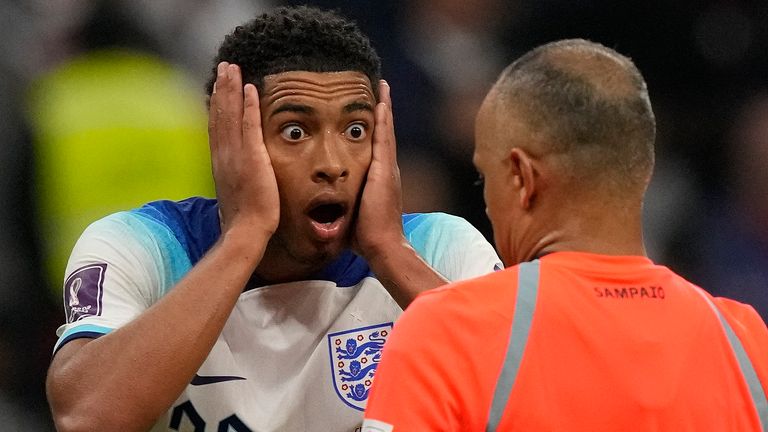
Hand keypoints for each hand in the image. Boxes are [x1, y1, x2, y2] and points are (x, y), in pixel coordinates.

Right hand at [209, 62, 279, 239]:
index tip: (218, 87)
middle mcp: (223, 155)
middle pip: (219, 114)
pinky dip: (248, 105)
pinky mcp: (252, 158)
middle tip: (224, 67)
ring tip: (233, 69)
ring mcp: (236, 155)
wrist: (246, 231)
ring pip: (230, 114)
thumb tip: (237, 176)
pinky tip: (250, 88)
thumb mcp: (235, 193)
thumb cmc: (243, 220)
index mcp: (220, 162)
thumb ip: (235, 178)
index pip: (217, 127)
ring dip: (232, 89)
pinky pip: (249, 125)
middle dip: (221, 89)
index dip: (217, 105)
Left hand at [354, 80, 405, 259]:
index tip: (373, 113)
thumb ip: (343, 209)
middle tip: (381, 90)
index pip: (376, 148)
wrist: (381, 245)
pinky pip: (383, 137)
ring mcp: (387, 168)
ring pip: (385, 131)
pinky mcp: (384, 168)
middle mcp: (386, 170)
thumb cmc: (365, 237)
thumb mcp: (352, 217)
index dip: (375, 130)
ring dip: (384, 108)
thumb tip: (326, 217)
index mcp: (378, 180)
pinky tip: (381, 102)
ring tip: (383, 87)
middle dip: (383, 112)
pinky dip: (383, 119)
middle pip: (384, 134)